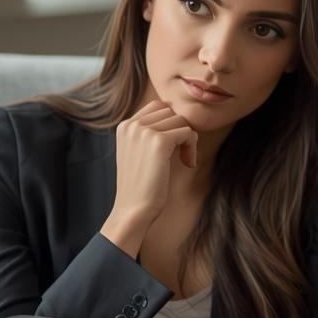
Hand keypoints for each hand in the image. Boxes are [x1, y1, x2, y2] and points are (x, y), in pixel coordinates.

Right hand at [100, 101, 197, 255]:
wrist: (133, 210)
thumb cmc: (140, 186)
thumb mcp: (139, 153)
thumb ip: (149, 133)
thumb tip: (177, 116)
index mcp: (124, 126)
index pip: (157, 107)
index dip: (171, 124)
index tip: (173, 146)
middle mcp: (131, 125)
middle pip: (170, 112)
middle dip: (180, 131)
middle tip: (182, 155)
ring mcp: (143, 131)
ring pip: (181, 121)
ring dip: (188, 140)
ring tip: (185, 160)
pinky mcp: (158, 141)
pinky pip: (188, 132)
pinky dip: (192, 148)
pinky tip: (188, 164)